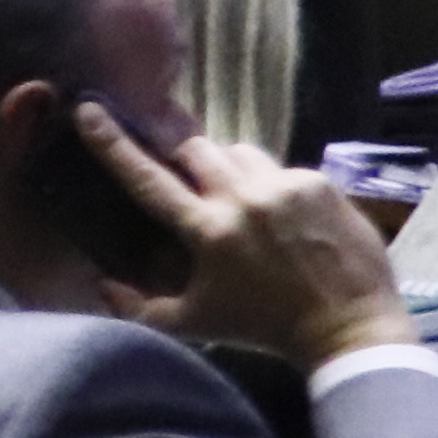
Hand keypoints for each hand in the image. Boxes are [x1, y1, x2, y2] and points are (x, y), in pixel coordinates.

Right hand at [72, 95, 409, 371]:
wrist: (348, 328)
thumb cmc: (265, 329)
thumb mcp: (196, 325)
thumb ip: (139, 309)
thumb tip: (101, 285)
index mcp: (208, 230)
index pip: (148, 177)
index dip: (113, 142)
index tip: (88, 109)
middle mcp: (244, 198)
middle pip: (196, 148)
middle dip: (184, 156)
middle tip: (189, 177)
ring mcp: (285, 186)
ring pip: (240, 152)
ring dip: (230, 168)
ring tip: (240, 197)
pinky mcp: (320, 184)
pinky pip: (282, 168)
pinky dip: (274, 186)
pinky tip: (286, 217)